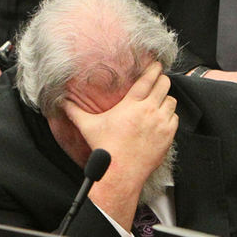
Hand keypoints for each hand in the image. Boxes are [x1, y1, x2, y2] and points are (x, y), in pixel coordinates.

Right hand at [63, 62, 177, 227]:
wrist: (121, 172)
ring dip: (166, 98)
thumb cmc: (106, 149)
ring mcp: (160, 123)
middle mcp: (148, 110)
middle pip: (164, 85)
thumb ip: (74, 111)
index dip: (154, 68)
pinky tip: (161, 118)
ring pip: (171, 101)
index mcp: (131, 104)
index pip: (147, 78)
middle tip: (158, 80)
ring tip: (159, 100)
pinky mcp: (168, 136)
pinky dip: (170, 115)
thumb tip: (62, 102)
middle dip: (162, 80)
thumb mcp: (88, 126)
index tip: (156, 64)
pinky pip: (175, 118)